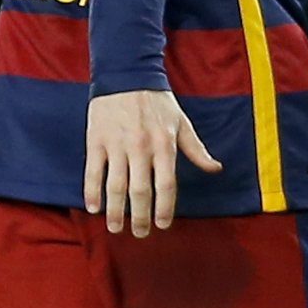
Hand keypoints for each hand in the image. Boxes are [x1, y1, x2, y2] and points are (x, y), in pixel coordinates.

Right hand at [85, 90, 221, 237]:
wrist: (127, 74)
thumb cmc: (158, 102)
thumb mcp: (182, 123)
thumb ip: (197, 150)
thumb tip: (216, 169)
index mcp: (164, 145)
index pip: (166, 186)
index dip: (164, 209)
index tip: (162, 226)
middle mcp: (141, 148)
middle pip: (140, 191)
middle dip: (140, 217)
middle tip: (140, 233)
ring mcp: (117, 145)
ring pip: (115, 186)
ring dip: (115, 211)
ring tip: (116, 228)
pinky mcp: (96, 140)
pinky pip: (93, 171)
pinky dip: (92, 192)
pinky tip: (93, 208)